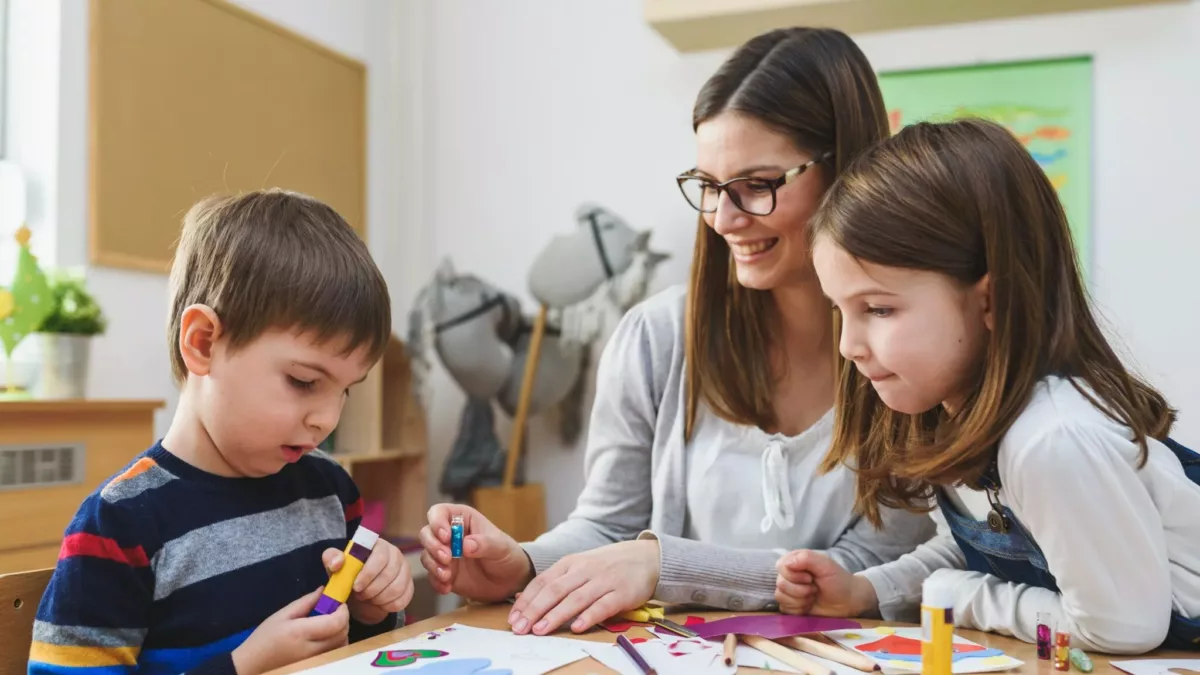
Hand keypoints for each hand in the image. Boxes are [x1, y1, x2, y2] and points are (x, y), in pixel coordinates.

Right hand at [231, 587, 349, 674]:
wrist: (253, 664)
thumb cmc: (264, 638)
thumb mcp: (282, 615)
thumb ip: (306, 602)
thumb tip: (324, 590)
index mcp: (301, 633)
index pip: (335, 623)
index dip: (343, 611)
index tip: (339, 604)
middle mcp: (311, 649)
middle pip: (342, 634)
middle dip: (343, 620)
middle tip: (334, 612)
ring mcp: (315, 661)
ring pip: (342, 645)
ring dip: (341, 632)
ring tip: (329, 625)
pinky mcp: (316, 666)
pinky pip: (336, 654)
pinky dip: (337, 644)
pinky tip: (326, 638)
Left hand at [322, 539, 413, 624]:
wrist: (359, 590)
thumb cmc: (348, 574)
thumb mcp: (336, 565)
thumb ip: (332, 558)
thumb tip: (337, 562)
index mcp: (379, 545)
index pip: (380, 557)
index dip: (368, 574)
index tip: (355, 587)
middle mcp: (395, 555)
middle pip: (389, 574)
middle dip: (371, 589)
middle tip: (359, 595)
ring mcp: (404, 571)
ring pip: (397, 588)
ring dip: (379, 598)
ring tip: (368, 598)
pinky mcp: (409, 586)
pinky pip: (403, 600)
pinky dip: (388, 606)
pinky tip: (378, 604)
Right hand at [419, 504, 532, 602]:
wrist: (509, 580)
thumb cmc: (506, 554)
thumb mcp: (500, 547)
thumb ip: (484, 544)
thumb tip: (465, 545)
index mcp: (462, 519)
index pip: (439, 512)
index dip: (437, 522)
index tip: (446, 537)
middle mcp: (449, 535)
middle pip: (427, 533)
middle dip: (433, 546)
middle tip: (447, 558)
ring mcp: (445, 554)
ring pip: (426, 555)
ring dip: (433, 565)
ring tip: (447, 576)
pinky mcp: (444, 572)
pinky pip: (431, 576)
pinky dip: (436, 581)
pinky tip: (447, 587)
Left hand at [509, 539, 659, 635]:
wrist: (646, 557)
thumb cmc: (607, 565)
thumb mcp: (580, 566)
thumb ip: (558, 581)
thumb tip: (528, 600)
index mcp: (571, 563)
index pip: (543, 581)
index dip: (526, 600)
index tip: (513, 617)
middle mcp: (585, 570)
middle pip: (555, 590)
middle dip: (535, 610)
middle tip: (520, 628)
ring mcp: (603, 580)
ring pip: (575, 598)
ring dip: (556, 615)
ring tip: (540, 631)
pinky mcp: (622, 593)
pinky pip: (603, 606)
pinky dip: (589, 616)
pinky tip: (577, 628)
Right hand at [775, 550, 876, 616]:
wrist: (848, 601)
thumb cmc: (838, 580)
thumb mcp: (826, 565)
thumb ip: (806, 558)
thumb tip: (787, 564)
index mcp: (794, 561)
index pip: (781, 567)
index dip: (795, 576)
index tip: (811, 578)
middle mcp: (789, 575)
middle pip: (780, 584)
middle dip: (801, 590)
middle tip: (815, 589)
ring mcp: (789, 591)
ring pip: (781, 597)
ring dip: (801, 600)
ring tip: (814, 597)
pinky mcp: (790, 606)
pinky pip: (784, 609)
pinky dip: (798, 609)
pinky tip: (809, 606)